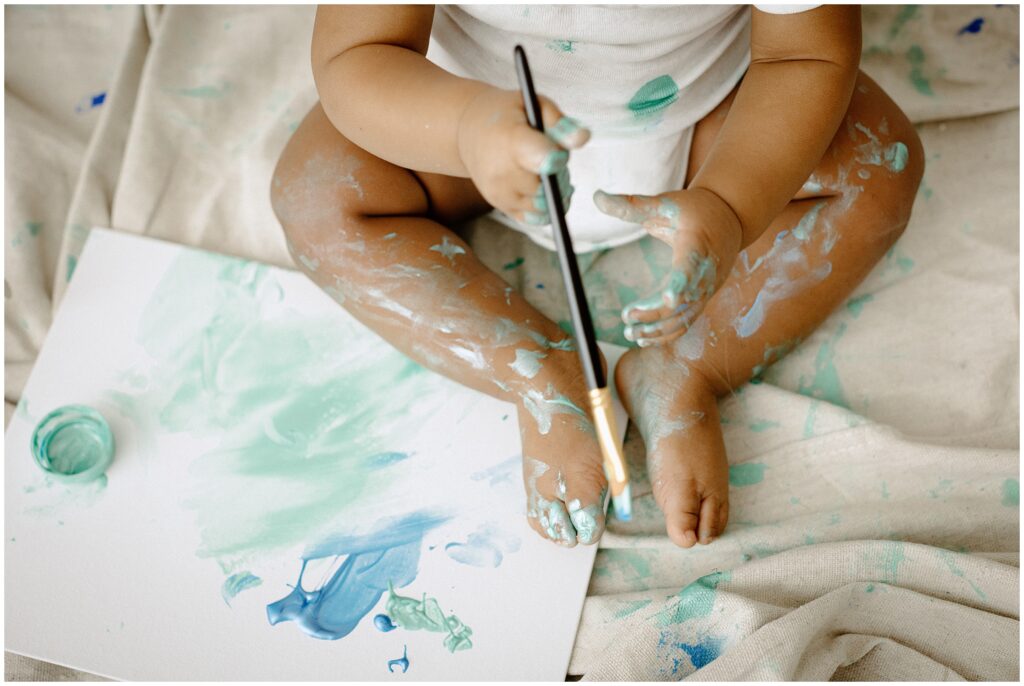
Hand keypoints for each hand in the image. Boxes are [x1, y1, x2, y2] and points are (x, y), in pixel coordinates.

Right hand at [457, 87, 588, 225]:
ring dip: (554, 192)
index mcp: (510, 140)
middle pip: (548, 187)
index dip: (558, 159)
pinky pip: (536, 219)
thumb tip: (582, 139)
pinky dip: (546, 207)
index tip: (558, 154)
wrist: (467, 132)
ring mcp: (500, 194)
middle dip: (559, 174)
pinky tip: (544, 189)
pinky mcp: (502, 208)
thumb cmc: (507, 115)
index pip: (542, 160)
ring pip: (545, 205)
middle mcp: (502, 173)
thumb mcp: (533, 105)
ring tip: (546, 172)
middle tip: (553, 158)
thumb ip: (559, 122)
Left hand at [594, 187, 741, 345]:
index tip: (667, 299)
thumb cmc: (693, 209)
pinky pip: (687, 322)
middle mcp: (706, 272)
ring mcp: (707, 289)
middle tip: (627, 316)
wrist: (729, 219)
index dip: (681, 285)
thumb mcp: (664, 202)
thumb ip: (631, 204)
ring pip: (686, 318)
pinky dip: (667, 334)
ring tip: (631, 333)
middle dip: (657, 313)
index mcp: (697, 246)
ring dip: (659, 330)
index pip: (691, 269)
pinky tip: (644, 338)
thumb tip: (597, 197)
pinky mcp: (703, 298)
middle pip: (685, 301)